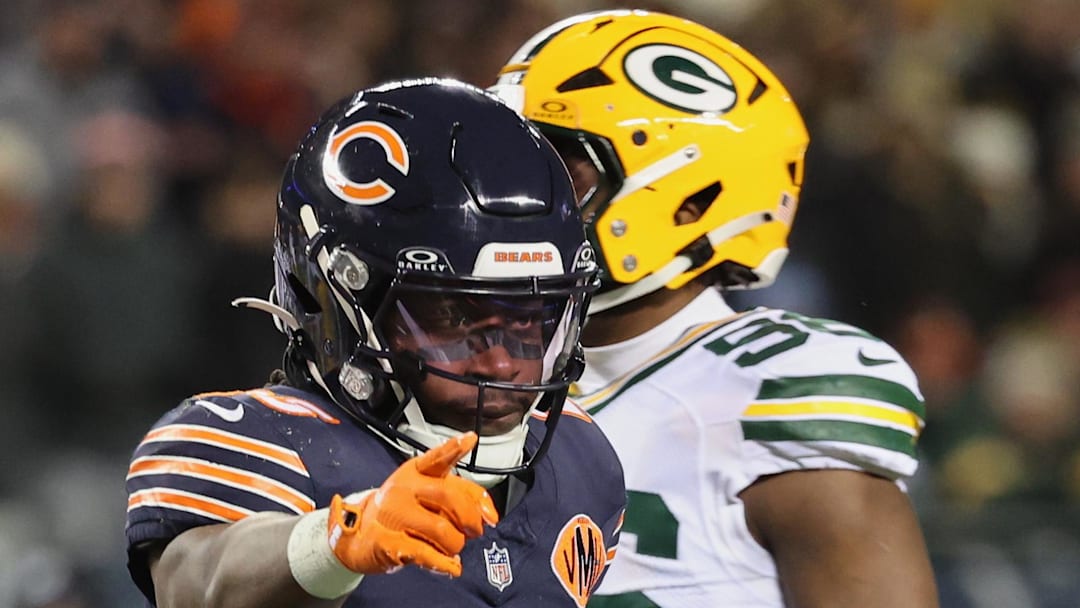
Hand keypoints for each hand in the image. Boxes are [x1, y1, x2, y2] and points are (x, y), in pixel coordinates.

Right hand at [326, 432, 499, 576]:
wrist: (359, 535)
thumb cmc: (401, 514)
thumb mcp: (426, 496)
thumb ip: (460, 496)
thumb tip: (488, 515)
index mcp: (415, 472)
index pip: (437, 458)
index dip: (454, 448)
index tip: (470, 439)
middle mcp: (403, 488)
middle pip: (449, 496)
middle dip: (470, 517)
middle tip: (475, 530)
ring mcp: (392, 514)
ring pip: (441, 528)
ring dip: (456, 544)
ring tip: (452, 548)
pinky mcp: (387, 541)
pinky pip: (424, 553)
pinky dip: (444, 563)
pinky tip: (451, 566)